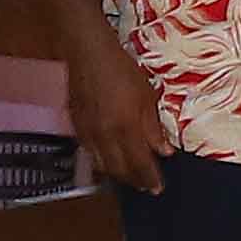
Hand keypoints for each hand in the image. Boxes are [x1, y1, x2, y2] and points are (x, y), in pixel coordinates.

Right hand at [64, 38, 168, 195]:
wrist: (88, 52)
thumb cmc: (121, 70)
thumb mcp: (146, 96)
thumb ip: (153, 127)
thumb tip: (164, 151)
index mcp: (125, 129)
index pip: (139, 164)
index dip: (149, 179)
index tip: (158, 188)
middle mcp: (104, 136)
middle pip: (118, 170)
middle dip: (133, 181)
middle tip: (145, 186)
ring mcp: (87, 132)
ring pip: (101, 164)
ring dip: (117, 174)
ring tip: (128, 175)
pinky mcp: (76, 125)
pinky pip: (89, 152)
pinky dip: (101, 160)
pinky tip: (108, 158)